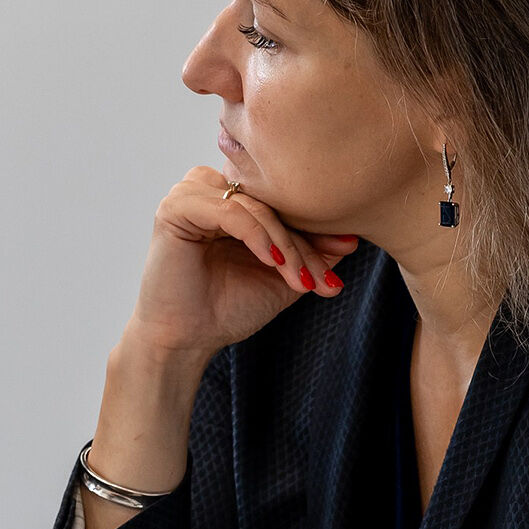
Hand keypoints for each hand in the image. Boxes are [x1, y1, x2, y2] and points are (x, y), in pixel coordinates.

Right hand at [124, 167, 358, 358]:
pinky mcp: (175, 207)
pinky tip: (273, 262)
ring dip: (285, 243)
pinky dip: (257, 236)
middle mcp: (213, 187)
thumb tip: (353, 237)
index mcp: (234, 196)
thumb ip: (311, 254)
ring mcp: (192, 193)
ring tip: (301, 279)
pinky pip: (229, 211)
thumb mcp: (283, 277)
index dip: (317, 224)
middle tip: (324, 277)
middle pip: (273, 201)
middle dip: (305, 241)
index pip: (284, 200)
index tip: (349, 247)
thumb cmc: (226, 309)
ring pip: (256, 206)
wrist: (185, 340)